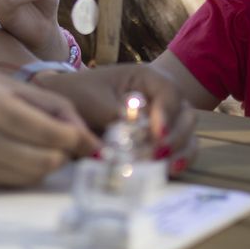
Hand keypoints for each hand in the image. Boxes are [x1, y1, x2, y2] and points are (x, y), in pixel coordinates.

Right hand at [0, 64, 98, 186]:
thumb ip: (52, 106)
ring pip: (31, 177)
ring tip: (38, 146)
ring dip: (45, 165)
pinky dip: (23, 172)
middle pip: (45, 162)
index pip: (52, 135)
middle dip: (64, 155)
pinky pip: (10, 183)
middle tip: (63, 143)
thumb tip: (86, 137)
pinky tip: (14, 153)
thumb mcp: (10, 84)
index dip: (77, 140)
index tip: (87, 140)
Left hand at [31, 63, 199, 177]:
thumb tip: (139, 135)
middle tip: (156, 153)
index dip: (167, 115)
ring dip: (178, 151)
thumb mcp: (95, 103)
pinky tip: (167, 170)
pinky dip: (176, 161)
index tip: (156, 134)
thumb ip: (118, 117)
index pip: (170, 94)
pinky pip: (178, 151)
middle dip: (174, 136)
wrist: (62, 108)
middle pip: (185, 116)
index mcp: (148, 78)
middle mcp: (161, 98)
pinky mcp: (159, 141)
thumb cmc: (78, 95)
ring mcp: (163, 120)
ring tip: (161, 165)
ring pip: (187, 135)